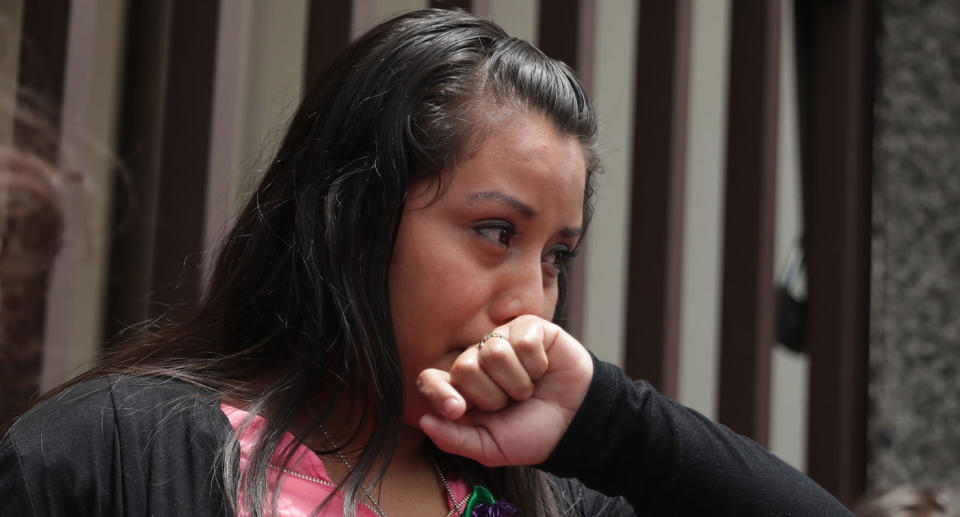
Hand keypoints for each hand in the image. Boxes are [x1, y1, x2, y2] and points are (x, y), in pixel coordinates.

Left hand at [416, 315, 592, 466]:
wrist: (575, 423)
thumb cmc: (532, 432)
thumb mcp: (490, 448)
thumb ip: (454, 439)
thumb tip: (424, 420)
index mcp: (462, 390)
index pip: (431, 379)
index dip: (440, 392)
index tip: (458, 409)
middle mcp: (477, 361)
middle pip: (464, 366)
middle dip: (492, 395)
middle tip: (510, 403)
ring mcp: (502, 341)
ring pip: (493, 353)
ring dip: (517, 382)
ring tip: (529, 388)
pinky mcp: (528, 328)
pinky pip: (522, 342)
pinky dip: (537, 365)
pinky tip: (543, 370)